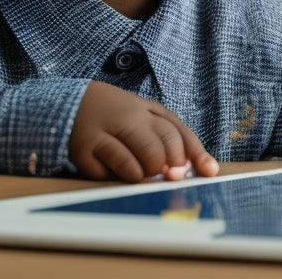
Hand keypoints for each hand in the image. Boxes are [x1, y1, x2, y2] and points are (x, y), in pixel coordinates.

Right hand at [69, 81, 218, 182]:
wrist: (73, 103)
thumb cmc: (119, 116)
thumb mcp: (147, 118)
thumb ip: (173, 138)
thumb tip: (202, 170)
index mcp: (146, 110)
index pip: (177, 132)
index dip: (194, 155)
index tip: (208, 172)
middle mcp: (125, 118)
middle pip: (157, 150)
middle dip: (165, 168)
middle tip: (163, 173)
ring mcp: (103, 133)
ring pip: (135, 166)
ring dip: (142, 177)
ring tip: (138, 172)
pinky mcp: (83, 150)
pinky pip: (108, 176)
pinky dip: (116, 179)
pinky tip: (113, 170)